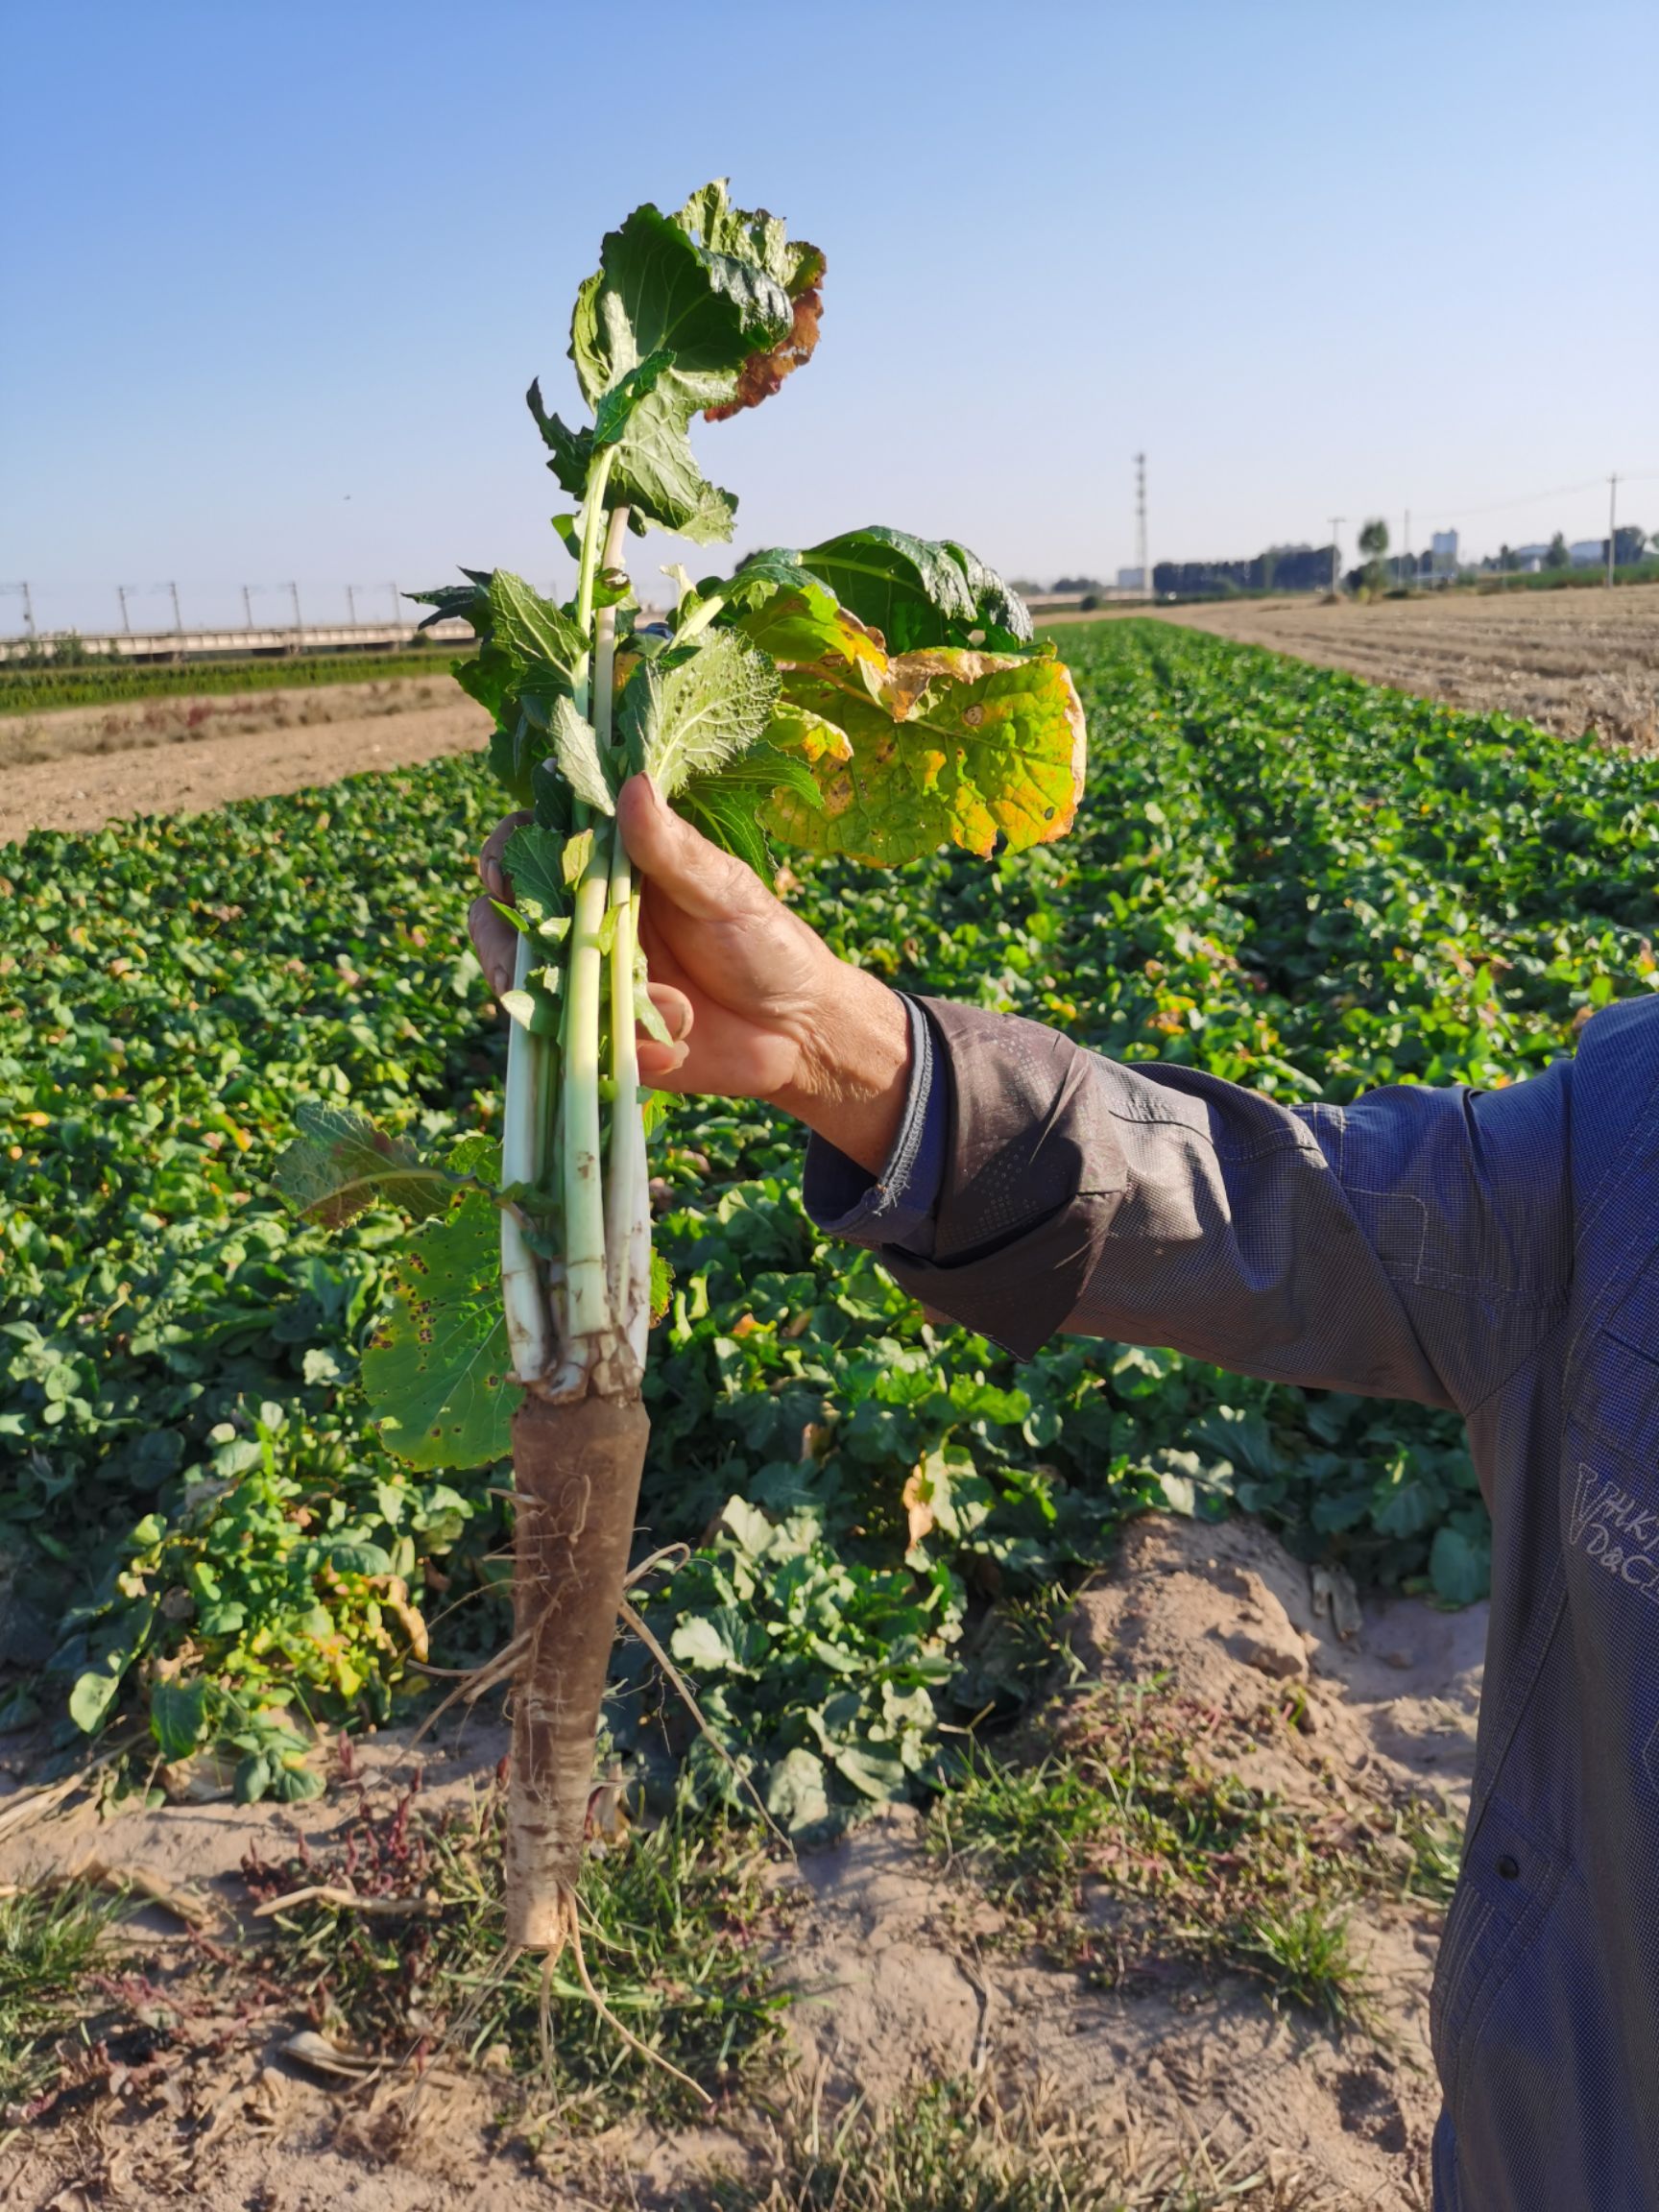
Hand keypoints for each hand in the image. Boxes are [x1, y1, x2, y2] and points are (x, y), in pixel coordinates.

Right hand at [468, 775, 911, 1172]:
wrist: (798, 1031)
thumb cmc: (766, 944)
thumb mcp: (724, 891)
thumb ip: (673, 849)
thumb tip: (631, 785)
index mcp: (613, 872)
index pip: (537, 846)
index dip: (510, 852)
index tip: (510, 866)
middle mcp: (589, 923)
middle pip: (510, 918)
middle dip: (509, 936)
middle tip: (542, 944)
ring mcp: (589, 981)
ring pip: (527, 985)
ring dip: (571, 996)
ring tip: (646, 1004)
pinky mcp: (601, 1035)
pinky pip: (577, 1041)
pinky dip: (622, 1043)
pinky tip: (674, 1046)